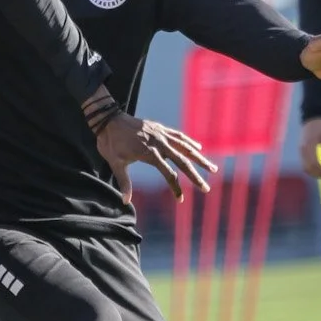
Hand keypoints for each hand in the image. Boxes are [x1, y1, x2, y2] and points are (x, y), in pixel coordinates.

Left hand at [93, 111, 215, 202]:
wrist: (108, 119)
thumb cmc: (110, 143)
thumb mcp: (115, 163)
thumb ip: (124, 182)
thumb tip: (126, 201)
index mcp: (149, 153)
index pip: (168, 174)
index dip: (175, 188)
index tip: (181, 199)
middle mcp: (159, 144)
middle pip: (183, 162)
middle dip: (196, 176)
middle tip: (206, 189)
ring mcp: (161, 135)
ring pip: (185, 148)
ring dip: (200, 159)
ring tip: (213, 169)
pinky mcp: (160, 129)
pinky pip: (179, 136)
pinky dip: (189, 142)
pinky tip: (198, 148)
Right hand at [300, 115, 320, 178]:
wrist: (311, 116)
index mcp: (309, 146)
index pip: (315, 165)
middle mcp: (303, 150)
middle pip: (309, 169)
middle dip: (319, 175)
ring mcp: (301, 150)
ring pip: (305, 168)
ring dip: (315, 173)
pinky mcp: (302, 150)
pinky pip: (305, 164)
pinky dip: (312, 169)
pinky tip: (320, 168)